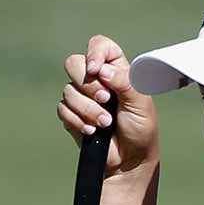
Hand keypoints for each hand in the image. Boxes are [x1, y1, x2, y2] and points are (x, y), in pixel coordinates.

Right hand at [56, 35, 157, 175]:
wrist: (129, 159)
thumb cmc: (140, 128)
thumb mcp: (140, 103)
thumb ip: (124, 82)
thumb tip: (102, 70)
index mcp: (116, 69)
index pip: (99, 46)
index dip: (94, 53)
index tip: (97, 70)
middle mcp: (96, 79)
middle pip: (74, 63)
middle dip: (89, 85)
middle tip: (106, 100)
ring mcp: (82, 97)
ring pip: (68, 90)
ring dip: (88, 109)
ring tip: (105, 123)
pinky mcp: (71, 114)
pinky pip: (63, 109)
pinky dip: (78, 121)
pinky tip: (92, 130)